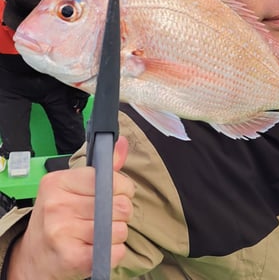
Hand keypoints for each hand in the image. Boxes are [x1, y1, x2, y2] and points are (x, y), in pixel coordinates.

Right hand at [7, 137, 134, 279]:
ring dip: (117, 233)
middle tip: (107, 216)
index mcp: (59, 182)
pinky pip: (116, 251)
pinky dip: (115, 251)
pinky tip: (98, 248)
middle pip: (121, 205)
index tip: (116, 193)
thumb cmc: (57, 217)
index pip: (111, 179)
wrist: (33, 257)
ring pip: (121, 229)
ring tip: (100, 233)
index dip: (123, 188)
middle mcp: (58, 205)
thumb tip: (123, 143)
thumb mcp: (73, 186)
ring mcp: (63, 232)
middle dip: (122, 212)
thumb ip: (103, 167)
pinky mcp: (72, 257)